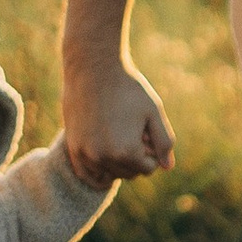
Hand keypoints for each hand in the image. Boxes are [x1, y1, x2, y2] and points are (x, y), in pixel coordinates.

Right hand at [60, 53, 175, 189]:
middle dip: (135, 155)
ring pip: (109, 173)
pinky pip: (87, 174)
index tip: (144, 128)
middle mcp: (103, 158)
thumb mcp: (154, 111)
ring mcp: (85, 154)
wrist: (93, 67)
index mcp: (127, 152)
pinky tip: (103, 154)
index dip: (151, 149)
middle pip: (129, 173)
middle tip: (131, 128)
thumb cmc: (128, 87)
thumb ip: (164, 142)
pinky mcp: (73, 147)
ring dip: (117, 160)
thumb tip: (168, 167)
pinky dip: (98, 170)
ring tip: (116, 131)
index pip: (149, 168)